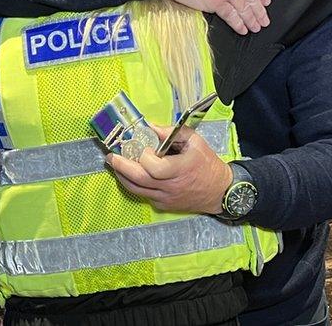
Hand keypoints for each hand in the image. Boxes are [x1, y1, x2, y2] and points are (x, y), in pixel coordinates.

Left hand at [104, 125, 232, 213]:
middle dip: (121, 166)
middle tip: (111, 156)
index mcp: (180, 170)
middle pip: (139, 180)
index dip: (144, 157)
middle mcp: (171, 187)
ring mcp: (165, 198)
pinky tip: (128, 174)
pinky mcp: (163, 205)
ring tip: (114, 164)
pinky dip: (133, 184)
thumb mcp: (195, 142)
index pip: (154, 168)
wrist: (220, 192)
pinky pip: (143, 194)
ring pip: (136, 189)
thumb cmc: (207, 164)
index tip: (142, 147)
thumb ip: (171, 132)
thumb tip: (149, 127)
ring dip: (122, 176)